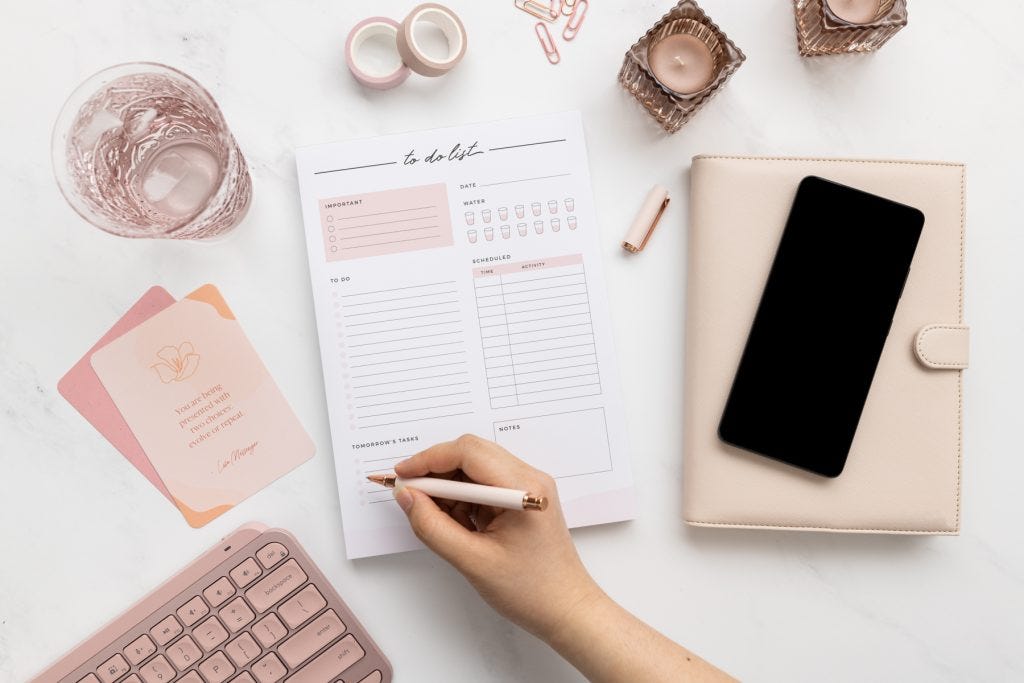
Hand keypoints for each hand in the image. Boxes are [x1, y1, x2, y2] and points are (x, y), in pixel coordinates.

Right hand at [393, 434, 601, 640]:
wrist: (566, 609)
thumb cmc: (532, 591)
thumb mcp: (473, 561)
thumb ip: (433, 526)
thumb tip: (407, 496)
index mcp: (523, 488)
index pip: (468, 453)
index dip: (429, 460)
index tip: (402, 476)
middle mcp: (528, 479)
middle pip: (471, 454)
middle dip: (436, 471)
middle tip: (410, 494)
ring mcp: (526, 487)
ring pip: (474, 469)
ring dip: (449, 488)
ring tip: (440, 522)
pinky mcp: (521, 498)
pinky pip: (482, 485)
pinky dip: (462, 499)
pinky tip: (457, 526)